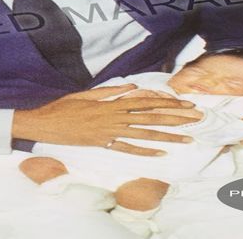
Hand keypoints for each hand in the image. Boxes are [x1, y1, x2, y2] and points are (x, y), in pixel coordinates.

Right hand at [12, 84, 198, 155]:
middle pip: (152, 117)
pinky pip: (127, 149)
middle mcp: (114, 116)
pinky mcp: (102, 144)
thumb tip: (131, 88)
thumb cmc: (64, 107)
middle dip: (176, 118)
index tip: (187, 104)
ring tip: (188, 138)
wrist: (45, 122)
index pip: (147, 102)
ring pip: (144, 133)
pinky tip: (161, 153)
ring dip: (168, 136)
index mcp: (112, 102)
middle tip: (197, 118)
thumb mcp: (87, 94)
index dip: (169, 103)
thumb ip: (110, 91)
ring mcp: (110, 132)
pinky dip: (144, 151)